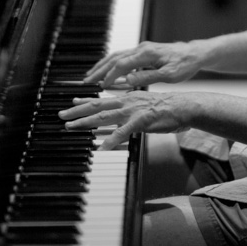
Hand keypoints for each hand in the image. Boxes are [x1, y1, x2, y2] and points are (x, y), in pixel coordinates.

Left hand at [59, 90, 190, 149]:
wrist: (184, 107)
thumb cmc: (168, 109)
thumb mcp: (146, 106)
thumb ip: (132, 110)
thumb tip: (123, 117)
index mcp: (128, 98)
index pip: (102, 99)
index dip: (85, 101)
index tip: (71, 103)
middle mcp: (127, 102)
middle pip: (97, 106)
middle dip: (77, 111)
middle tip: (62, 116)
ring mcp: (133, 111)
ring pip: (104, 116)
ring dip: (86, 122)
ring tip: (72, 127)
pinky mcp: (141, 121)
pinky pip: (123, 132)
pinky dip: (111, 140)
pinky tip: (101, 147)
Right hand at [83, 40, 208, 87]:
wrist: (195, 54)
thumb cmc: (185, 65)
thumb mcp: (169, 76)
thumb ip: (148, 78)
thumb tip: (128, 82)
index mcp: (147, 54)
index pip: (122, 64)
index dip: (110, 75)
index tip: (101, 86)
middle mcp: (142, 49)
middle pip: (114, 58)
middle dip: (99, 69)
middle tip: (86, 80)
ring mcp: (142, 49)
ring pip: (117, 55)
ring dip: (103, 65)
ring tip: (91, 75)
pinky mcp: (143, 52)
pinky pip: (123, 57)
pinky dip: (111, 64)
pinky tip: (106, 71)